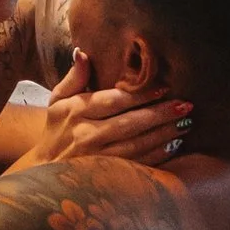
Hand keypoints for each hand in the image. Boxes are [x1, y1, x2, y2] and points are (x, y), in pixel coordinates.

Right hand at [16, 47, 194, 170]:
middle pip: (130, 123)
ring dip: (164, 134)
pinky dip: (158, 156)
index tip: (164, 88)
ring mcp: (96, 159)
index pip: (113, 100)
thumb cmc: (55, 130)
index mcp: (75, 111)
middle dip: (161, 114)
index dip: (141, 94)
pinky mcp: (105, 177)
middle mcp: (85, 135)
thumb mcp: (57, 101)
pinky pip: (137, 165)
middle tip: (186, 105)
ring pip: (137, 145)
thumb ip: (74, 77)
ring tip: (186, 124)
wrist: (43, 171)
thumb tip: (82, 52)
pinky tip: (174, 146)